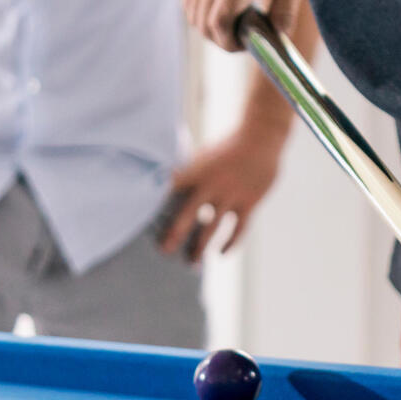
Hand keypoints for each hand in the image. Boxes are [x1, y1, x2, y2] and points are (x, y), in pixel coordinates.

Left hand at [159, 123, 287, 259]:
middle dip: (175, 234)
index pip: (170, 188)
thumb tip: (169, 187)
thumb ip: (190, 174)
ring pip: (212, 227)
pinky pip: (238, 229)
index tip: (139, 216)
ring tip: (192, 263)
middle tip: (164, 250)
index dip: (155, 201)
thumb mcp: (204, 156)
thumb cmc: (228, 146)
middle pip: (188, 214)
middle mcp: (211, 184)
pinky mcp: (249, 202)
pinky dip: (230, 243)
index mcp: (196, 170)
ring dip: (200, 247)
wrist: (261, 137)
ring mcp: (231, 195)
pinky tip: (221, 253)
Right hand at [182, 0, 302, 52]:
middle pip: (203, 23)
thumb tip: (277, 38)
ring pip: (192, 13)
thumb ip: (285, 11)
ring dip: (208, 27)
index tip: (245, 45)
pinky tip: (218, 11)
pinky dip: (199, 12)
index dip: (229, 43)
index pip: (219, 24)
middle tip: (241, 39)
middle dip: (221, 39)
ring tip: (231, 24)